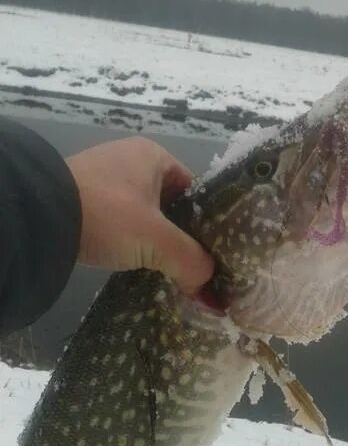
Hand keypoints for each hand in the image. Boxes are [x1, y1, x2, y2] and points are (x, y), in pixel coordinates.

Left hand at [66, 137, 212, 296]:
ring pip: (144, 215)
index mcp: (154, 155)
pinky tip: (134, 262)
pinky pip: (119, 221)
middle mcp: (130, 159)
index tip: (210, 254)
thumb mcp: (156, 240)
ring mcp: (104, 178)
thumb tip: (209, 290)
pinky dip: (129, 241)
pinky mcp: (84, 198)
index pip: (194, 191)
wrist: (38, 216)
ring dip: (153, 241)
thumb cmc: (106, 214)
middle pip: (170, 205)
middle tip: (190, 266)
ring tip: (165, 269)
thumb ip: (190, 262)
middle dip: (179, 236)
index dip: (205, 223)